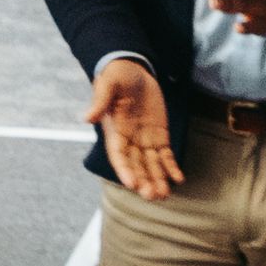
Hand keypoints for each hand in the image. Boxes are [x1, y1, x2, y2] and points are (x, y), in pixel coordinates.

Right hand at [91, 59, 181, 202]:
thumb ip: (100, 101)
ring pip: (151, 166)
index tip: (132, 184)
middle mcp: (128, 140)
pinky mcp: (159, 137)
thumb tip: (87, 118)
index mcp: (114, 131)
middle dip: (143, 181)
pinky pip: (165, 156)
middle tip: (152, 195)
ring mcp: (144, 141)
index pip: (118, 155)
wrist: (133, 70)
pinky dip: (171, 168)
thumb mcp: (108, 84)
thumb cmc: (117, 75)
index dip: (125, 170)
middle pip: (136, 166)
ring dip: (157, 180)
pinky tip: (179, 179)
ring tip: (164, 195)